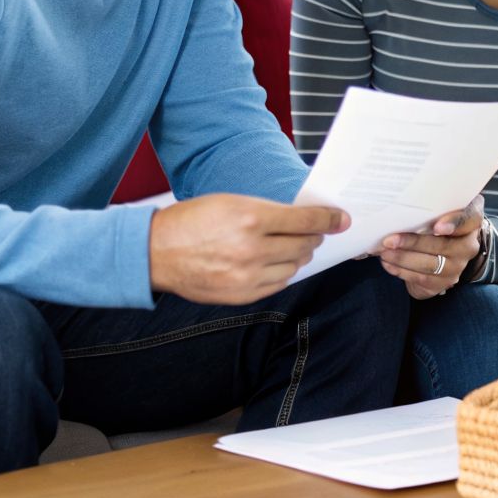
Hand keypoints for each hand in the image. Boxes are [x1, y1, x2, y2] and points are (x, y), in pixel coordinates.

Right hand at [148, 194, 348, 305]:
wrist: (156, 253)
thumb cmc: (192, 221)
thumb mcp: (231, 202)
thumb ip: (268, 211)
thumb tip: (303, 219)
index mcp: (252, 218)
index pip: (306, 221)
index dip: (329, 219)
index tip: (341, 218)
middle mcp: (253, 249)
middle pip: (304, 245)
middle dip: (314, 237)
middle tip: (316, 231)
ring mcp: (248, 276)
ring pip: (294, 266)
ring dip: (299, 255)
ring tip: (293, 246)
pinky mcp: (242, 295)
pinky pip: (278, 284)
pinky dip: (282, 272)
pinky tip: (275, 262)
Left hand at [380, 196, 483, 300]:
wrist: (443, 254)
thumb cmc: (436, 224)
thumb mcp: (439, 212)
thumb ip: (431, 207)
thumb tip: (400, 205)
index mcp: (471, 221)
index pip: (471, 219)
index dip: (454, 222)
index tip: (436, 226)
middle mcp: (469, 245)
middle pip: (443, 245)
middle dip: (412, 243)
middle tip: (389, 240)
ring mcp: (458, 266)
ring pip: (429, 264)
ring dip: (403, 258)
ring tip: (385, 252)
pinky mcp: (444, 282)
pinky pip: (421, 278)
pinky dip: (401, 271)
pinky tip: (388, 263)